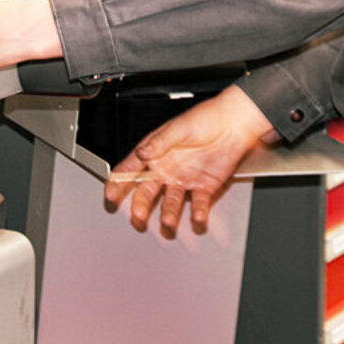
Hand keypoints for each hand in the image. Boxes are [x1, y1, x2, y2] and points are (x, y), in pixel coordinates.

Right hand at [104, 84, 274, 236]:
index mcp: (156, 152)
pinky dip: (198, 216)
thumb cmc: (206, 118)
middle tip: (138, 218)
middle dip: (140, 207)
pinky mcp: (204, 188)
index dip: (118, 182)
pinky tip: (197, 221)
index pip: (131, 169)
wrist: (234, 124)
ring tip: (168, 224)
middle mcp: (167, 169)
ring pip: (171, 203)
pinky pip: (198, 206)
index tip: (110, 195)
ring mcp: (184, 180)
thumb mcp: (179, 128)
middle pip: (147, 192)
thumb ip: (159, 142)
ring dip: (168, 215)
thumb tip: (141, 153)